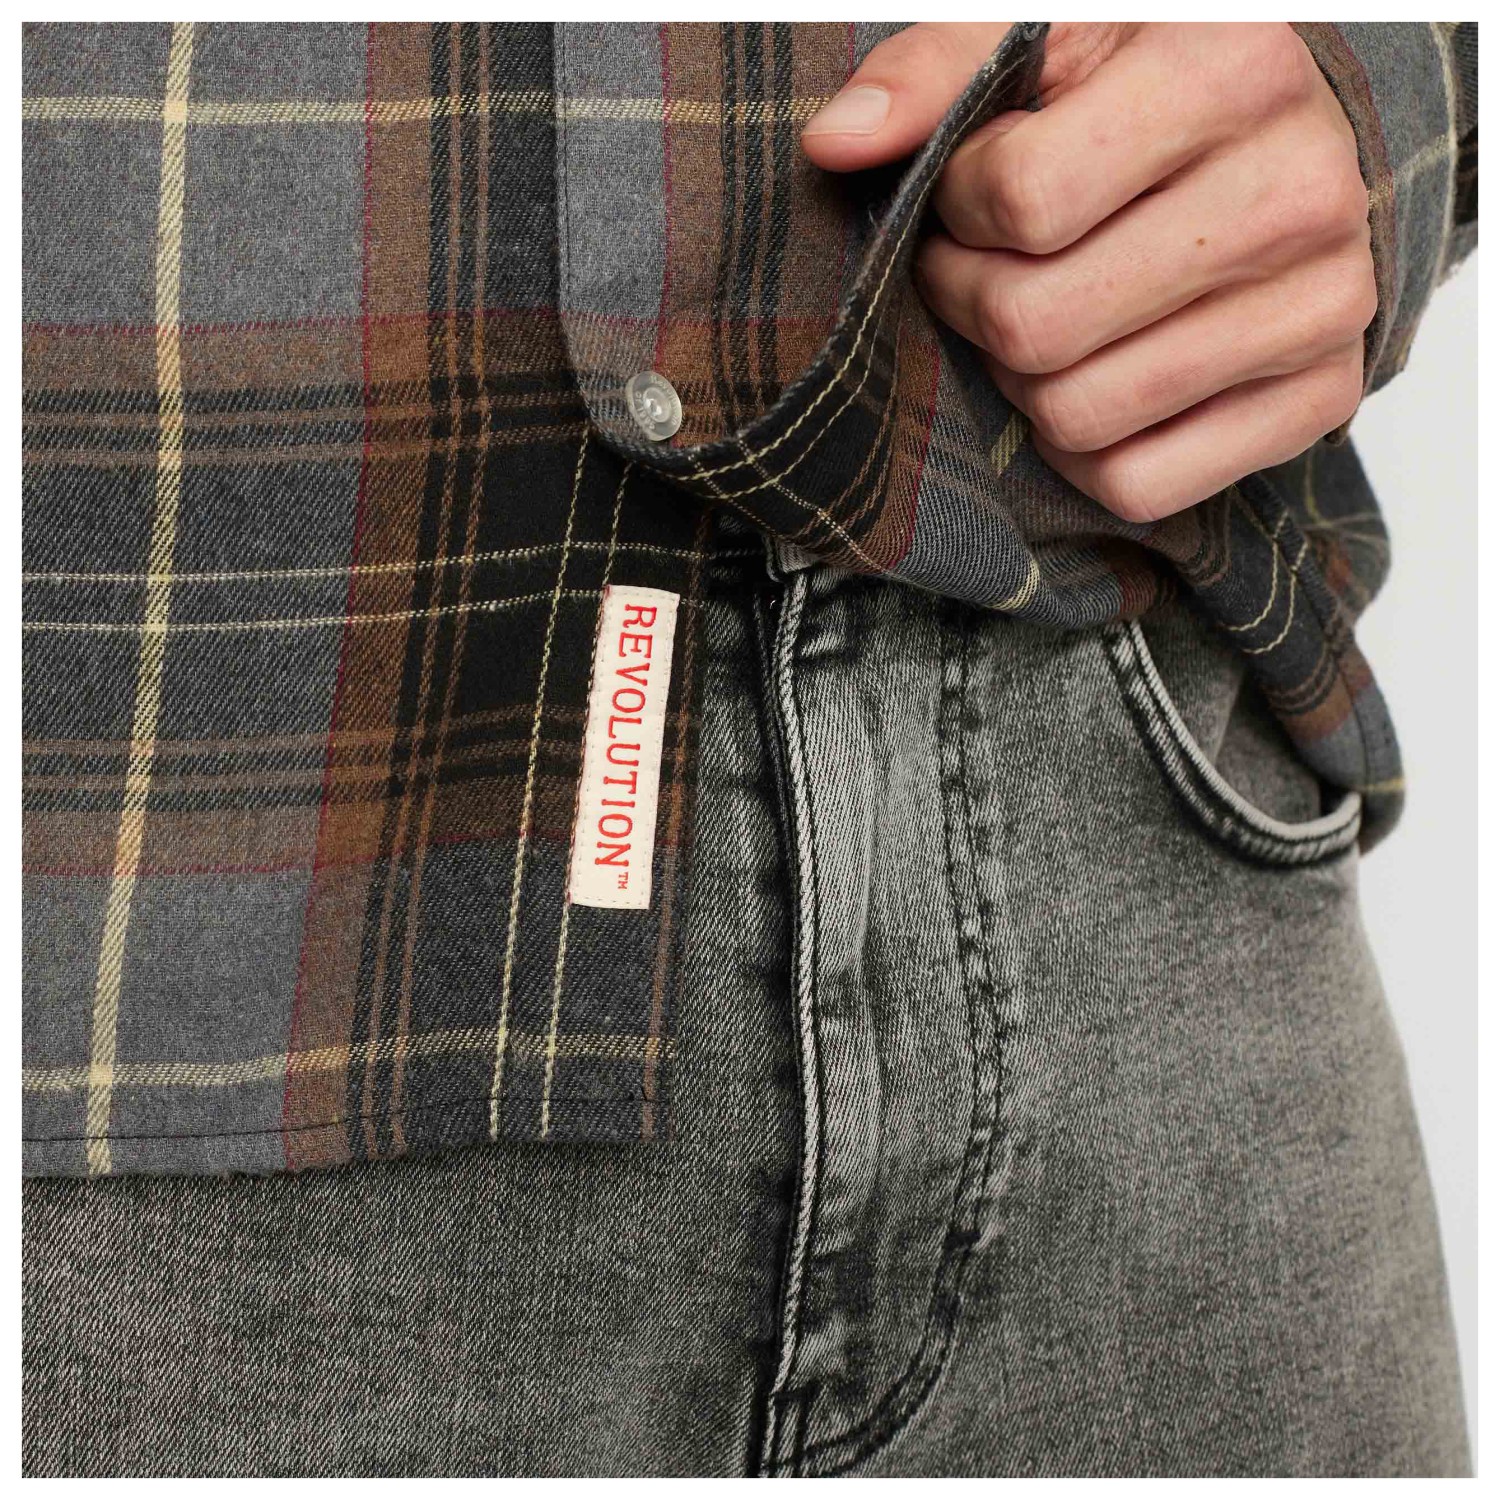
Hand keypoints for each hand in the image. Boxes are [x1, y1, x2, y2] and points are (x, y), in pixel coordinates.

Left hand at [801, 24, 1375, 522]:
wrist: (1304, 143)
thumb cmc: (1151, 87)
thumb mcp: (1049, 37)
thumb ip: (937, 71)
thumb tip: (833, 141)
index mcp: (1231, 67)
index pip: (1022, 201)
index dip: (959, 211)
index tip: (968, 198)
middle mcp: (1298, 191)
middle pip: (1038, 327)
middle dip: (977, 306)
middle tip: (986, 275)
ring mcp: (1323, 307)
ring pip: (1079, 417)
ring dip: (1024, 384)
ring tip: (1042, 322)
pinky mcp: (1322, 400)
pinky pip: (1139, 485)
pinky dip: (1083, 457)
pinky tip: (1091, 383)